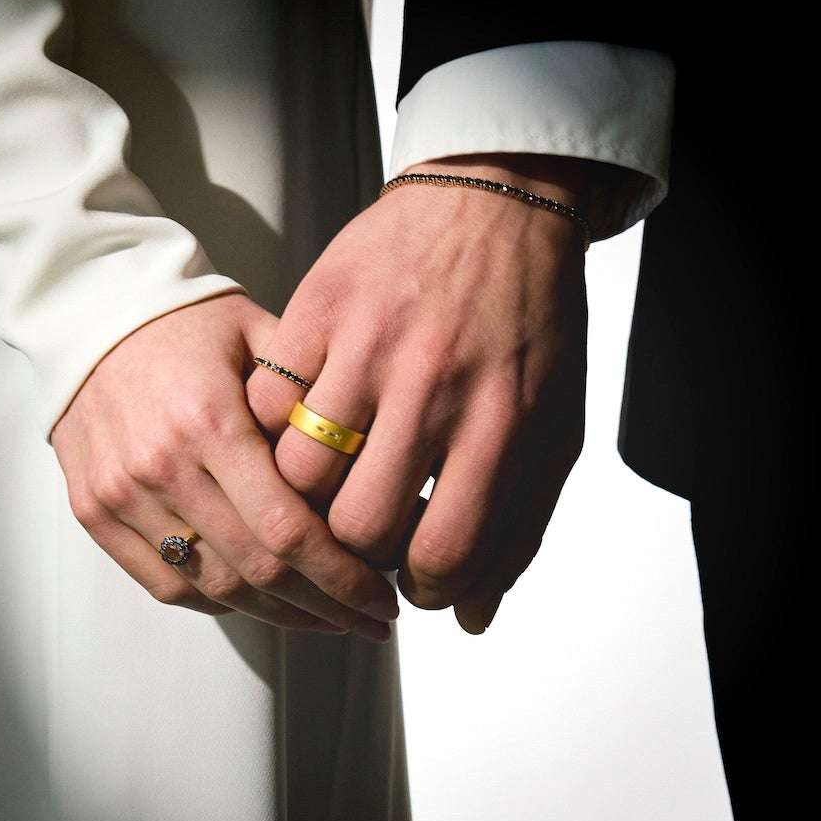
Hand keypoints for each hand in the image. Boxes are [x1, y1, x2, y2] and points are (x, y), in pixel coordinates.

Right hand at [53, 292, 398, 638]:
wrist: (92, 312)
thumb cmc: (187, 322)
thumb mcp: (263, 338)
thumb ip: (313, 403)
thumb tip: (376, 475)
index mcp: (209, 421)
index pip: (288, 529)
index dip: (343, 577)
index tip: (383, 598)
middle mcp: (160, 466)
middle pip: (257, 570)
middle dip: (326, 606)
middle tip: (370, 619)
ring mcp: (121, 495)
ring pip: (214, 588)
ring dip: (279, 614)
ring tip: (327, 617)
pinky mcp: (94, 512)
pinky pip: (166, 585)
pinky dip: (220, 602)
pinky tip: (264, 602)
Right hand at [246, 154, 602, 632]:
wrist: (496, 202)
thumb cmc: (529, 321)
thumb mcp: (552, 426)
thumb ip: (518, 528)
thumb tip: (472, 617)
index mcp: (503, 420)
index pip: (445, 553)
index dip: (422, 591)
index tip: (414, 587)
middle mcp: (433, 384)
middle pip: (359, 526)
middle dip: (356, 557)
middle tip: (364, 545)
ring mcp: (368, 345)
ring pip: (299, 476)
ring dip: (309, 500)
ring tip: (329, 495)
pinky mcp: (317, 312)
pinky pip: (268, 407)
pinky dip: (274, 434)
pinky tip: (300, 433)